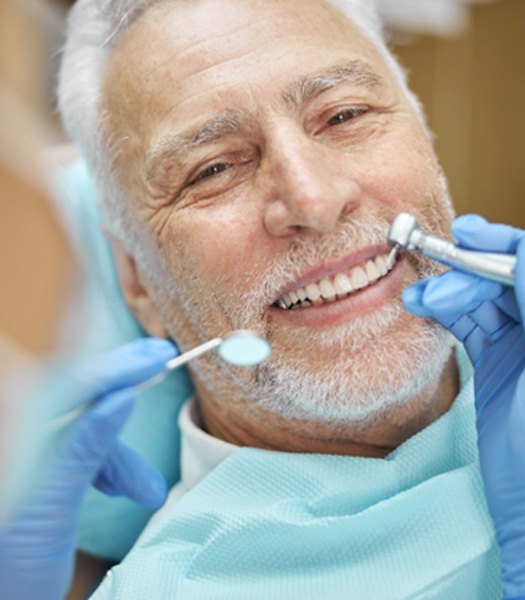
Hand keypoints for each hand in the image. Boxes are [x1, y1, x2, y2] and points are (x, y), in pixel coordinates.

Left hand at [0, 338, 175, 599]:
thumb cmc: (7, 573)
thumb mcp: (49, 507)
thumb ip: (84, 446)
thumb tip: (122, 396)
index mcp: (7, 431)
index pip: (60, 382)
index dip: (112, 366)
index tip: (157, 356)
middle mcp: (12, 430)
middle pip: (70, 390)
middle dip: (118, 390)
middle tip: (162, 365)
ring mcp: (21, 447)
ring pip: (77, 421)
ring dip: (115, 450)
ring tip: (145, 489)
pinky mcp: (30, 463)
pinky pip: (72, 445)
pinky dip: (101, 463)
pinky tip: (119, 486)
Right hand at [403, 214, 524, 598]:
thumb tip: (520, 254)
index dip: (503, 245)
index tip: (467, 236)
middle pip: (506, 277)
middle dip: (469, 268)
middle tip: (434, 269)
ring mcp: (523, 345)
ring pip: (484, 297)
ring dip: (449, 291)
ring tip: (417, 296)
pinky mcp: (497, 363)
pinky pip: (470, 324)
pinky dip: (446, 313)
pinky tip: (426, 309)